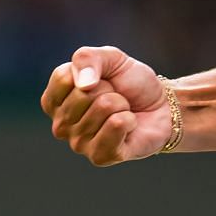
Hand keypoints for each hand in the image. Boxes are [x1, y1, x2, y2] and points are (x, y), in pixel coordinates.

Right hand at [40, 46, 172, 165]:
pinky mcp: (100, 156)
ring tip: (123, 111)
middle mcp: (61, 126)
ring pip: (104, 107)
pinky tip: (129, 126)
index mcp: (54, 101)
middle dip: (109, 89)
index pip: (63, 78)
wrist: (162, 106)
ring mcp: (78, 144)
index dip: (90, 71)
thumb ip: (87, 58)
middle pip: (84, 93)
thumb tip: (83, 84)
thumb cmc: (130, 83)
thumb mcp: (110, 58)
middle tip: (116, 97)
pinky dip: (130, 119)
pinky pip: (116, 125)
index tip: (100, 79)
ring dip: (122, 104)